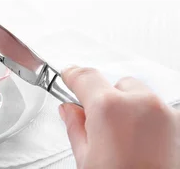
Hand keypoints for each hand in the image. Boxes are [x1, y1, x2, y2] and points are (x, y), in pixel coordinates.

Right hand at [60, 66, 179, 167]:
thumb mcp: (86, 160)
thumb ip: (75, 127)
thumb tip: (70, 112)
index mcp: (109, 107)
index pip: (85, 76)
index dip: (73, 76)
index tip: (69, 77)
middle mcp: (140, 103)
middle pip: (116, 86)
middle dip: (105, 100)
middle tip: (98, 126)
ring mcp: (165, 113)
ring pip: (140, 97)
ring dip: (130, 109)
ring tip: (124, 140)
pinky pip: (159, 112)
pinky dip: (149, 122)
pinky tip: (142, 145)